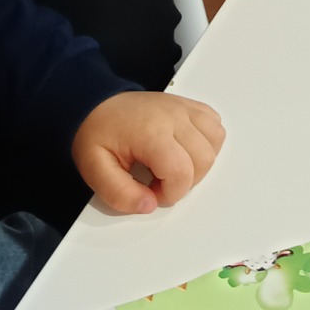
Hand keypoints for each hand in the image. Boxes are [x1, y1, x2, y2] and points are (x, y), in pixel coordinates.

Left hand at [72, 91, 225, 212]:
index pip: (181, 172)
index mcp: (150, 132)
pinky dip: (208, 142)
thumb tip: (148, 205)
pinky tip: (185, 150)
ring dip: (200, 163)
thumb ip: (120, 194)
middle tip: (160, 181)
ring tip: (174, 166)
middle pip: (204, 159)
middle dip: (186, 182)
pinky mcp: (189, 106)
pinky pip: (215, 125)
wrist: (97, 103)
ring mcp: (184, 108)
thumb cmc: (97, 134)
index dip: (170, 194)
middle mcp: (173, 116)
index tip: (151, 192)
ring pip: (215, 141)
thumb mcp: (95, 169)